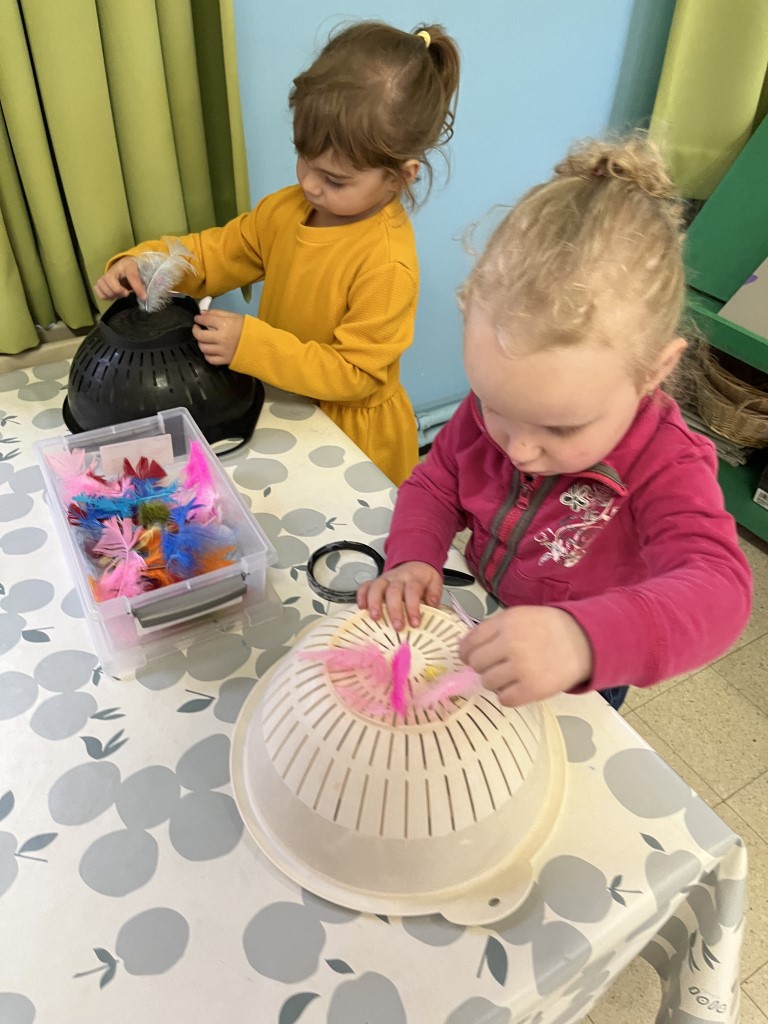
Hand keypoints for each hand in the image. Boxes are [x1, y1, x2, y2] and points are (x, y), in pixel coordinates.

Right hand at [93, 257, 144, 301]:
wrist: (125, 266)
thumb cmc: (133, 272)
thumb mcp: (140, 276)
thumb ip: (141, 285)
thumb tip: (144, 298)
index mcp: (127, 265)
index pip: (132, 276)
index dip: (137, 288)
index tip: (143, 297)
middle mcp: (113, 269)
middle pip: (110, 280)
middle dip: (118, 291)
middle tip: (126, 293)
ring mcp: (105, 275)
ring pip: (102, 285)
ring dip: (111, 294)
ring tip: (118, 294)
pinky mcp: (100, 281)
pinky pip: (97, 289)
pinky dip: (104, 295)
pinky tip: (112, 295)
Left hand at [192, 309, 244, 365]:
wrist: (260, 343)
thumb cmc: (247, 328)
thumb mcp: (233, 316)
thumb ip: (217, 313)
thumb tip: (202, 313)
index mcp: (224, 324)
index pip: (205, 320)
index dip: (198, 319)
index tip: (198, 319)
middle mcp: (222, 338)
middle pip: (200, 336)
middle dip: (195, 331)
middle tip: (197, 328)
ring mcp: (223, 350)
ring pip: (203, 348)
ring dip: (201, 343)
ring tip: (204, 340)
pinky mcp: (225, 360)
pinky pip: (210, 359)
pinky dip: (207, 355)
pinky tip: (209, 350)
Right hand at [357, 561, 442, 629]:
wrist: (414, 562)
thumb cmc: (422, 577)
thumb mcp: (434, 582)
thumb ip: (434, 594)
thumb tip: (432, 605)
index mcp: (413, 578)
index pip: (413, 592)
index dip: (413, 608)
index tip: (415, 623)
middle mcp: (397, 578)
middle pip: (393, 591)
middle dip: (394, 610)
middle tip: (397, 626)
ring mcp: (384, 579)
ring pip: (376, 587)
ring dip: (374, 603)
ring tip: (375, 617)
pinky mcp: (375, 582)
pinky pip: (365, 586)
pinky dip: (361, 596)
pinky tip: (362, 607)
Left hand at [459, 605, 592, 706]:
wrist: (583, 642)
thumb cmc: (547, 628)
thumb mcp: (519, 616)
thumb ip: (492, 629)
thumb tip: (463, 647)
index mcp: (506, 623)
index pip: (470, 642)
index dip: (466, 652)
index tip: (469, 657)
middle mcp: (511, 644)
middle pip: (476, 664)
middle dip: (482, 666)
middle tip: (496, 666)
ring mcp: (521, 668)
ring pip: (487, 683)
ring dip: (495, 682)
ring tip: (510, 676)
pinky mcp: (532, 689)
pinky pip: (504, 700)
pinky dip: (508, 696)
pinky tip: (518, 687)